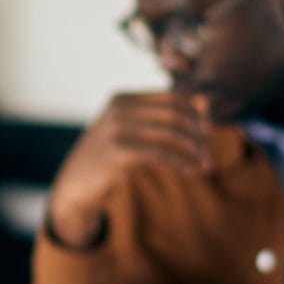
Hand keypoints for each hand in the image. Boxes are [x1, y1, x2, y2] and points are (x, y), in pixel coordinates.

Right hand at [44, 91, 211, 249]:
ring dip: (194, 150)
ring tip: (206, 165)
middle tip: (209, 154)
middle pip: (174, 114)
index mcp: (123, 99)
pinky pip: (161, 153)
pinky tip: (191, 172)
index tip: (207, 134)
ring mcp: (116, 128)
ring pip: (171, 133)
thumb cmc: (107, 159)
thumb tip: (205, 104)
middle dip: (198, 134)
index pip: (171, 98)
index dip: (194, 115)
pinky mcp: (118, 151)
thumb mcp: (131, 133)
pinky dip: (181, 162)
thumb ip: (161, 119)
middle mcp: (119, 109)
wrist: (75, 184)